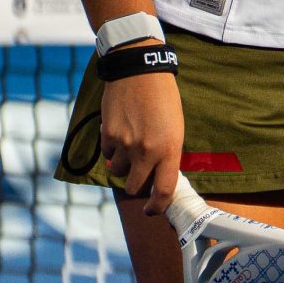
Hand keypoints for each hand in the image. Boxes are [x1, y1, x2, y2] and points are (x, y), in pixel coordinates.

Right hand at [99, 73, 185, 211]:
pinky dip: (112, 150)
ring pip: (117, 171)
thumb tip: (155, 175)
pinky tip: (120, 132)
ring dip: (122, 164)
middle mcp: (146, 151)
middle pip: (134, 187)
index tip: (151, 210)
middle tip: (138, 175)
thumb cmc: (163, 99)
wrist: (139, 72)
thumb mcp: (175, 128)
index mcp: (169, 150)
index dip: (157, 206)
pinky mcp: (107, 136)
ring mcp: (125, 145)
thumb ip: (166, 153)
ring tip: (130, 144)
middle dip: (135, 186)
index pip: (163, 190)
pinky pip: (107, 154)